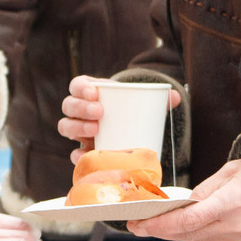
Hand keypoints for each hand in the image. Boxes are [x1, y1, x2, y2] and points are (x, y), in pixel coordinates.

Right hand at [57, 75, 180, 149]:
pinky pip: (73, 153)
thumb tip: (175, 96)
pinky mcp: (82, 150)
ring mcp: (78, 131)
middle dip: (81, 107)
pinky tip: (85, 155)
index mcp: (89, 92)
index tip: (95, 92)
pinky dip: (77, 155)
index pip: (77, 85)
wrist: (129, 132)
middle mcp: (78, 111)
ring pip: (66, 126)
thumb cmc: (131, 110)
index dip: (82, 88)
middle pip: (69, 105)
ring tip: (95, 130)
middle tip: (100, 112)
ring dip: (77, 127)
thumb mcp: (141, 101)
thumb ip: (157, 98)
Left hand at [130, 157, 240, 240]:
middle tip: (135, 226)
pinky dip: (187, 232)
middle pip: (187, 233)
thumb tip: (181, 204)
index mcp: (232, 202)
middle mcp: (235, 224)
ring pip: (194, 238)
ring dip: (170, 233)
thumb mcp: (231, 171)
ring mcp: (238, 237)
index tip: (141, 225)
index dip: (162, 225)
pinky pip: (206, 238)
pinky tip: (172, 227)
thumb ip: (204, 189)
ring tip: (148, 225)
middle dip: (158, 230)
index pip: (189, 220)